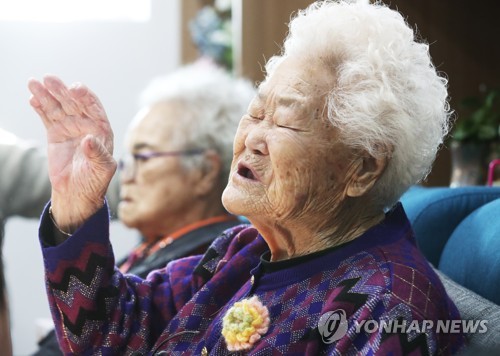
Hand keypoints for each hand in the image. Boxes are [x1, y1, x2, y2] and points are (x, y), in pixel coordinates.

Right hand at [28, 75, 115, 231]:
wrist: (77, 193)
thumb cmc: (95, 181)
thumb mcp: (102, 169)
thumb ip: (98, 154)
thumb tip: (88, 139)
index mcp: (101, 130)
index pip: (94, 108)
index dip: (85, 97)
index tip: (75, 88)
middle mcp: (86, 125)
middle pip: (73, 103)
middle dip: (61, 90)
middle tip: (49, 79)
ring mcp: (70, 127)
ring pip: (58, 107)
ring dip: (47, 95)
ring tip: (34, 83)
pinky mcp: (56, 133)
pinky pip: (47, 117)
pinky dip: (40, 107)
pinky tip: (32, 98)